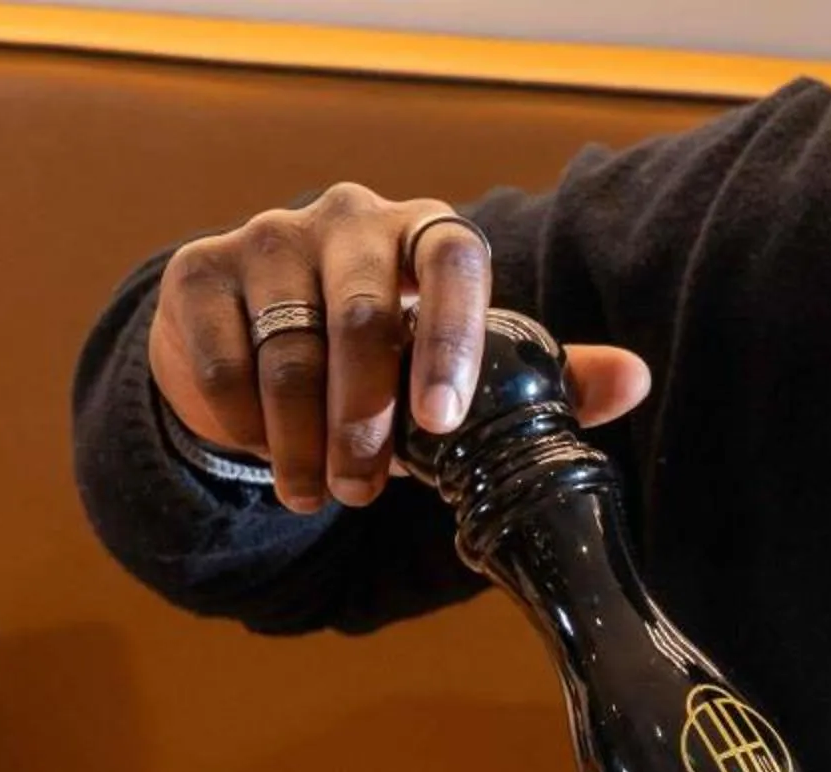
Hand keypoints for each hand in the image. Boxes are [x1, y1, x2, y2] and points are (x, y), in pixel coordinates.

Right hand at [146, 182, 651, 513]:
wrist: (262, 343)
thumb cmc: (389, 361)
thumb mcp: (465, 371)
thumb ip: (546, 377)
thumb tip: (634, 381)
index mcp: (425, 231)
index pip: (453, 260)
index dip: (452, 339)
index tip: (441, 423)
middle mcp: (346, 217)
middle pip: (361, 317)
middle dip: (366, 422)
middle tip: (366, 493)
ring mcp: (265, 237)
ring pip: (289, 353)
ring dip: (304, 443)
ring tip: (322, 495)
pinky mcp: (196, 273)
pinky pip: (222, 365)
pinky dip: (244, 426)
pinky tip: (265, 455)